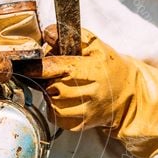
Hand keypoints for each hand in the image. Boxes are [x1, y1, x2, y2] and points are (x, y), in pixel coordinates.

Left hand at [24, 25, 157, 157]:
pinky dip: (54, 109)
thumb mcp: (96, 46)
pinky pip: (55, 117)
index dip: (37, 66)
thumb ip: (71, 36)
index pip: (54, 67)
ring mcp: (84, 111)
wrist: (129, 96)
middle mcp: (88, 92)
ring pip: (51, 102)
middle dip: (47, 79)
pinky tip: (64, 100)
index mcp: (90, 69)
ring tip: (61, 87)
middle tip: (54, 75)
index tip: (28, 64)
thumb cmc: (109, 67)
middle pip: (50, 85)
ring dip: (50, 94)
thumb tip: (48, 32)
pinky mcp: (80, 125)